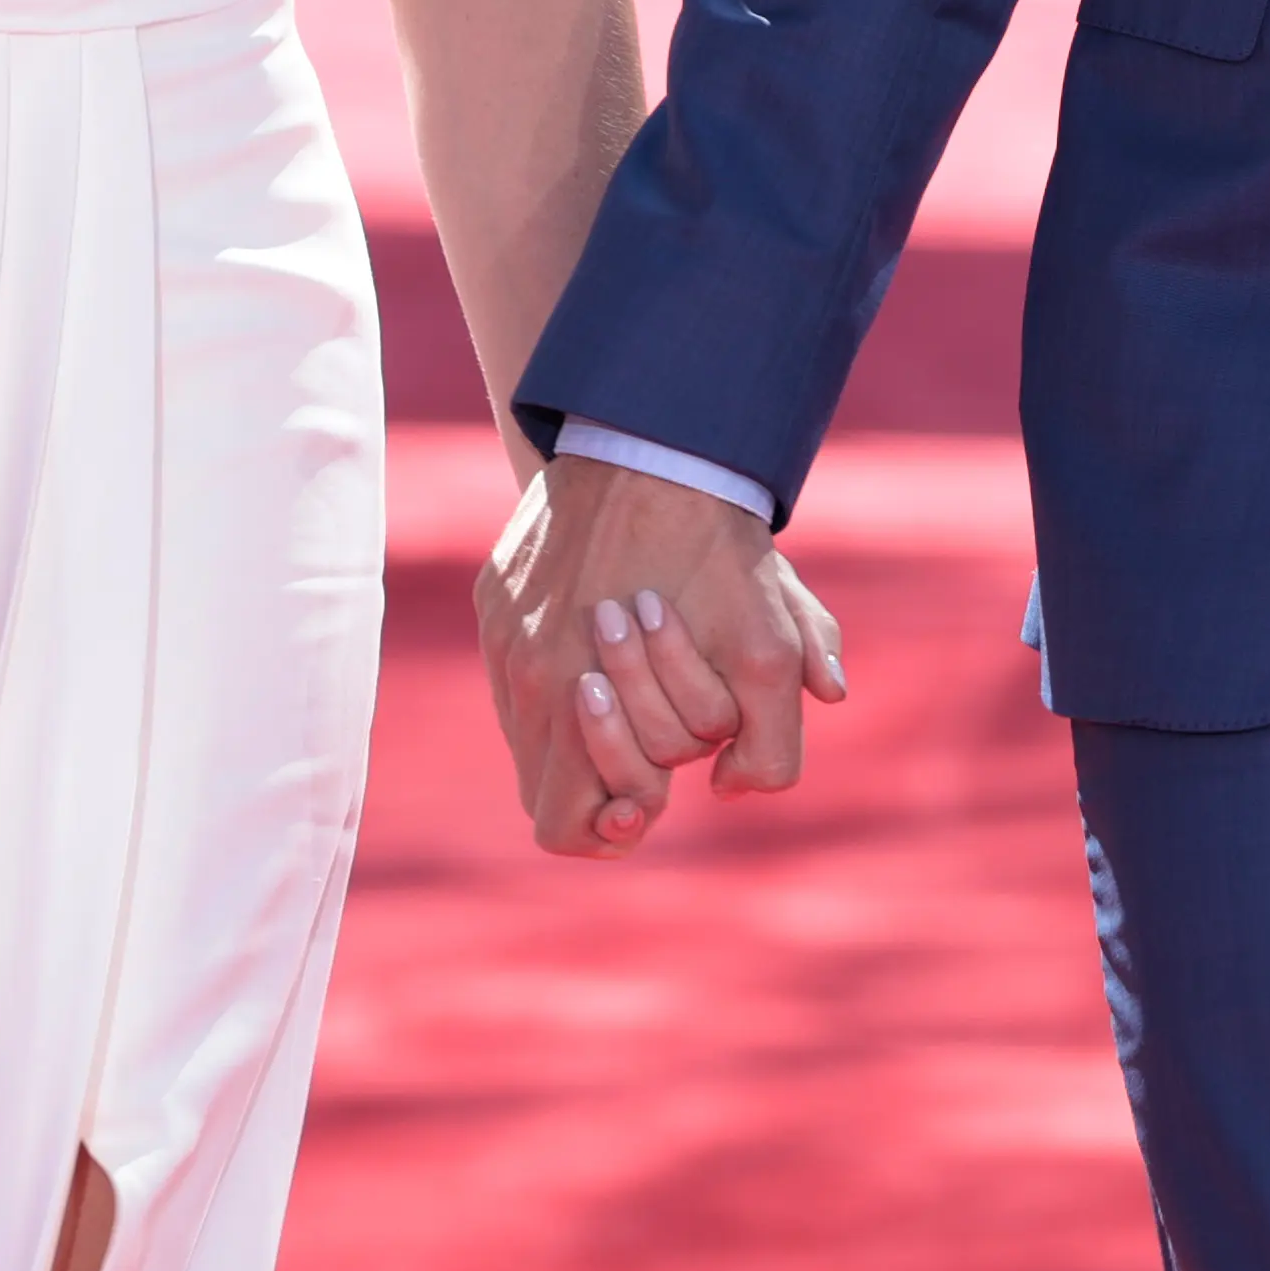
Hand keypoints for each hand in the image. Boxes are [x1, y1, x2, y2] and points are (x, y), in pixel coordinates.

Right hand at [472, 453, 844, 857]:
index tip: (651, 794)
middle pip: (545, 788)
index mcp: (575, 699)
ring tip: (632, 681)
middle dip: (604, 774)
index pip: (562, 827)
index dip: (611, 824)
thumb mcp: (774, 644)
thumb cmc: (718, 551)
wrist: (656, 443)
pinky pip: (512, 674)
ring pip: (529, 732)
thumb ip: (773, 741)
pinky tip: (603, 638)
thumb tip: (732, 788)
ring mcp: (503, 636)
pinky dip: (556, 677)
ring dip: (581, 727)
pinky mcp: (495, 599)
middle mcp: (525, 675)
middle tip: (655, 737)